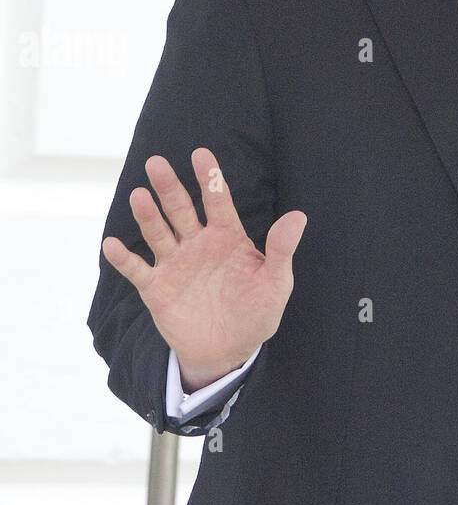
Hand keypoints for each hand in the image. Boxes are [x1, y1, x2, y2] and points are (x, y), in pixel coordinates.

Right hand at [101, 147, 306, 389]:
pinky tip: (111, 244)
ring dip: (148, 216)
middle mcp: (197, 244)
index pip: (217, 202)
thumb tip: (299, 216)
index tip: (200, 154)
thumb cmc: (256, 311)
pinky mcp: (156, 288)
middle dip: (169, 187)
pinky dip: (123, 259)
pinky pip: (137, 270)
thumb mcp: (275, 283)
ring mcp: (175, 264)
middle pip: (180, 210)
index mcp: (227, 237)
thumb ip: (281, 250)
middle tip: (157, 162)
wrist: (230, 350)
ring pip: (158, 233)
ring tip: (139, 196)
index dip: (210, 179)